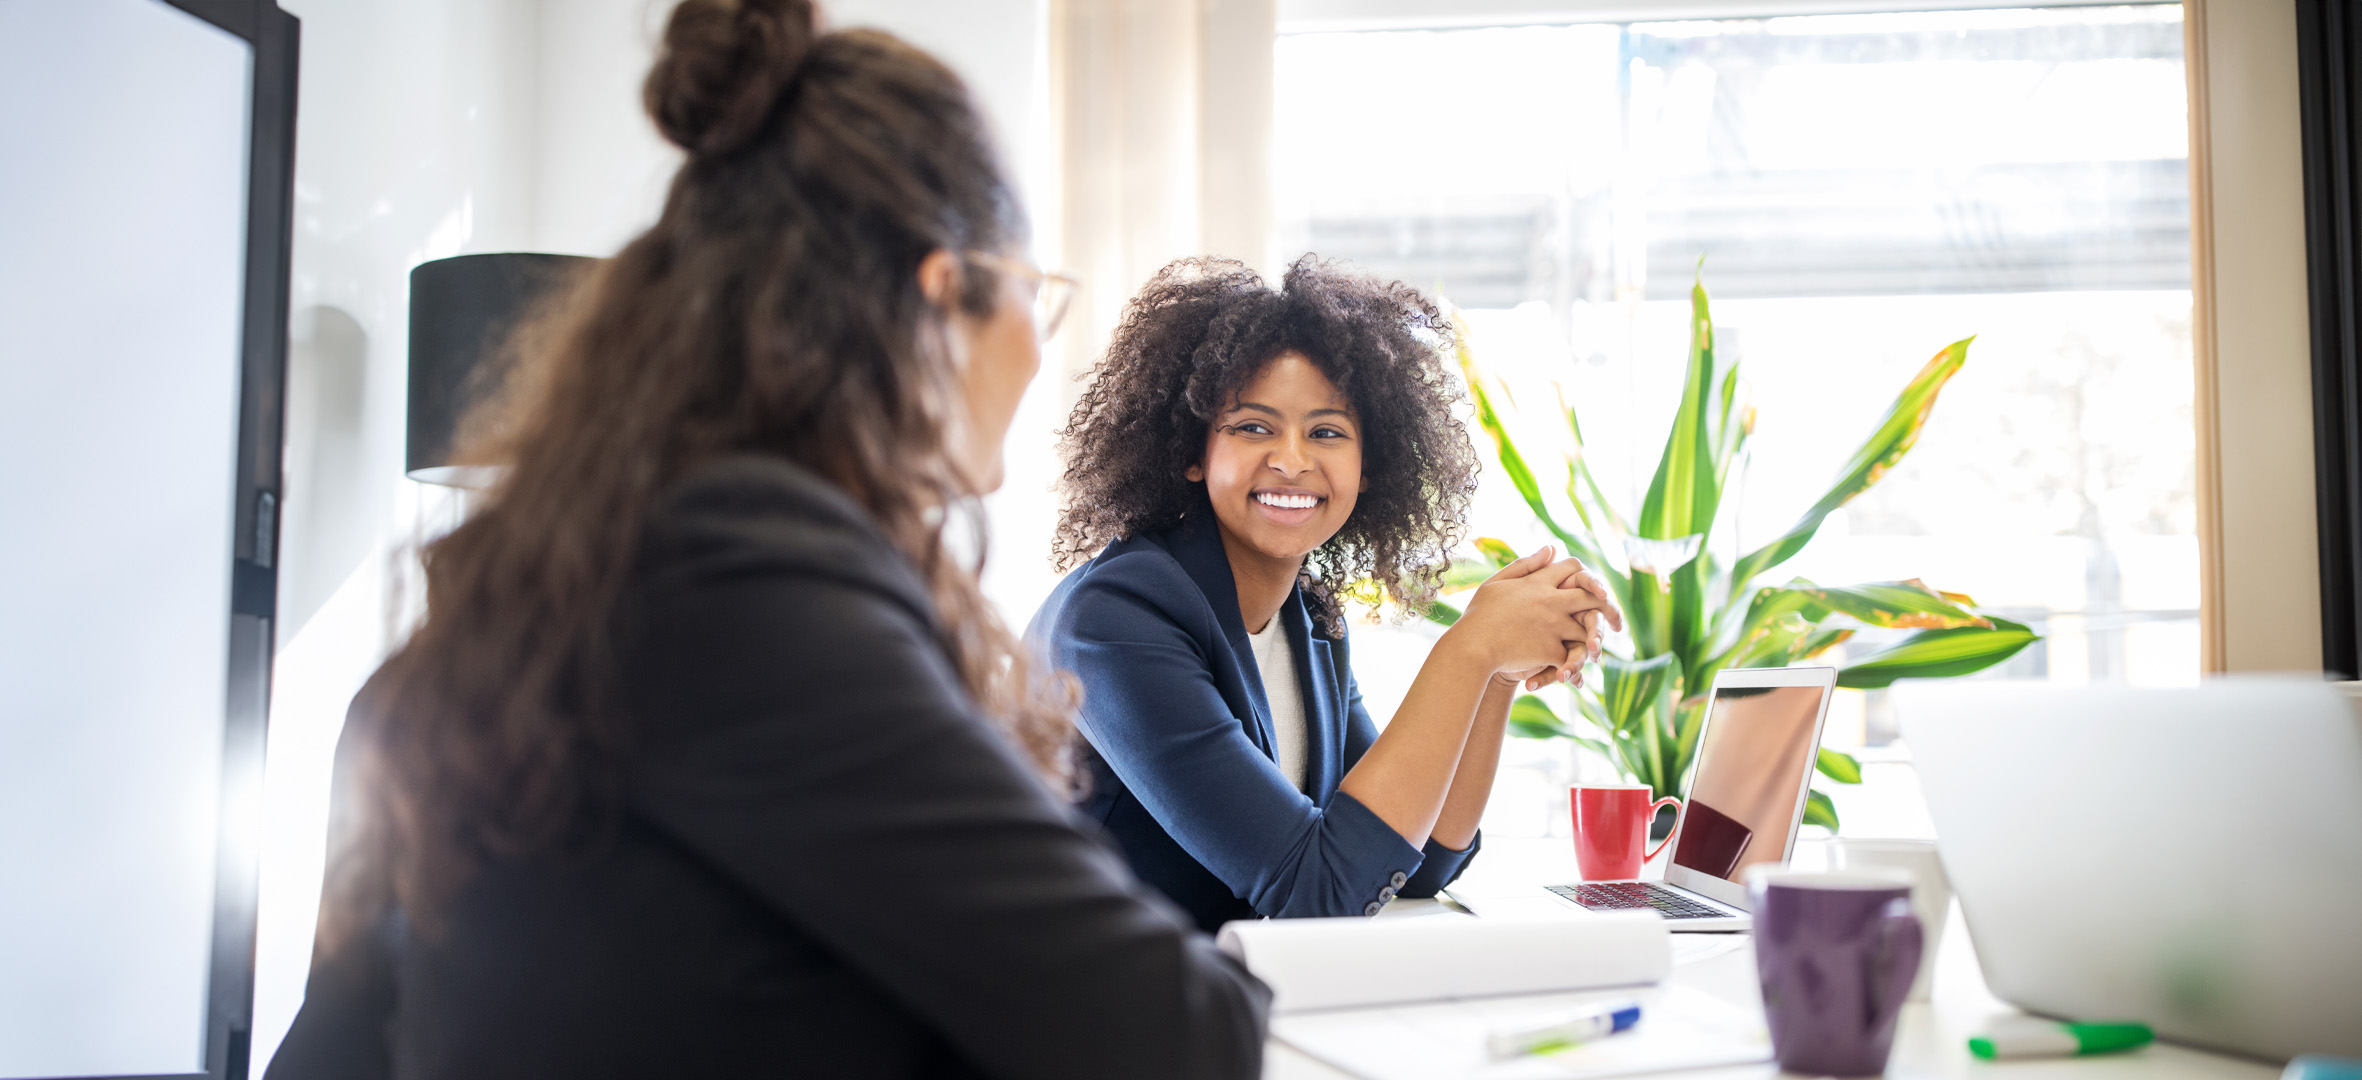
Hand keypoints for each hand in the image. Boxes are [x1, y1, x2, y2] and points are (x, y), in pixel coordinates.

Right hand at [1447, 546, 1619, 685]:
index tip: (1595, 587)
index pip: (1572, 568)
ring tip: (1595, 652)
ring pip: (1586, 629)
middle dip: (1608, 606)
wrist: (1472, 646)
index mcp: (1538, 583)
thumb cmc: (1479, 615)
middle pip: (1592, 596)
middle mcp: (1551, 601)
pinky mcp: (1551, 649)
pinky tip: (1575, 678)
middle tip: (1617, 621)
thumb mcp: (1498, 582)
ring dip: (1593, 641)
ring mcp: (1553, 626)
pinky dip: (1573, 669)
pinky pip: (1571, 657)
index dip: (1587, 575)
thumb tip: (1551, 548)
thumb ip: (1526, 565)